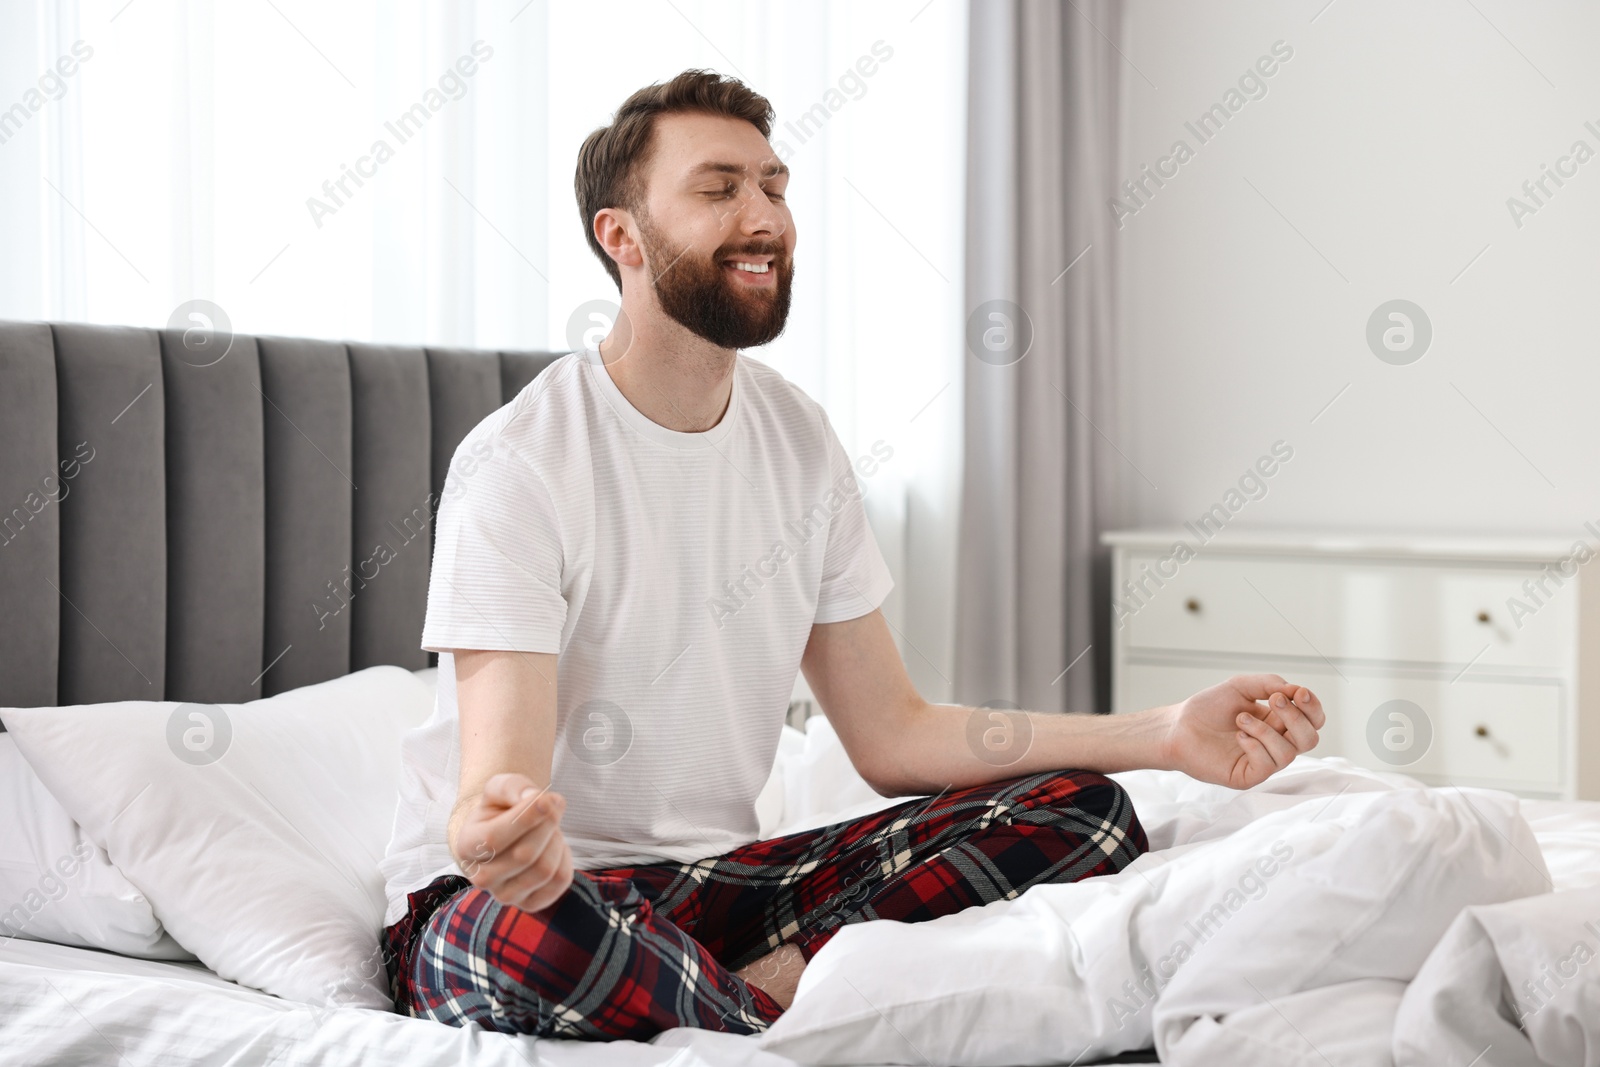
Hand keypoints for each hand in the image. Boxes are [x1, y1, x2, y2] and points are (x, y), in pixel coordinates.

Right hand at [453, 773, 574, 912]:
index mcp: (466, 847)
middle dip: (547, 824)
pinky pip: (560, 881)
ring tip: (550, 826)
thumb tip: (535, 799)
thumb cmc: (501, 808)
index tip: (546, 797)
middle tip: (553, 805)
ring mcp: (505, 896)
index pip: (494, 839)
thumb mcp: (500, 787)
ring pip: (545, 869)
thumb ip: (513, 786)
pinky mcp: (530, 904)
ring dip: (556, 839)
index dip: (525, 818)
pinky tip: (553, 846)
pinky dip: (565, 858)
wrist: (505, 833)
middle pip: (525, 855)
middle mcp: (481, 878)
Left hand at [1158, 674, 1324, 788]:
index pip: (1313, 720)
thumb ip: (1270, 683)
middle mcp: (1275, 743)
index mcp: (1279, 722)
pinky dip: (1255, 745)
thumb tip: (1298, 690)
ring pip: (1289, 753)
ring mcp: (1263, 762)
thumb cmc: (1208, 708)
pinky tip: (1238, 736)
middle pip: (1310, 738)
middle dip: (1296, 717)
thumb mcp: (1242, 686)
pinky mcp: (1248, 776)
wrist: (1178, 726)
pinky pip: (1267, 765)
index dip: (1313, 707)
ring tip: (1241, 718)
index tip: (1298, 693)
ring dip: (1267, 730)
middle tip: (1273, 700)